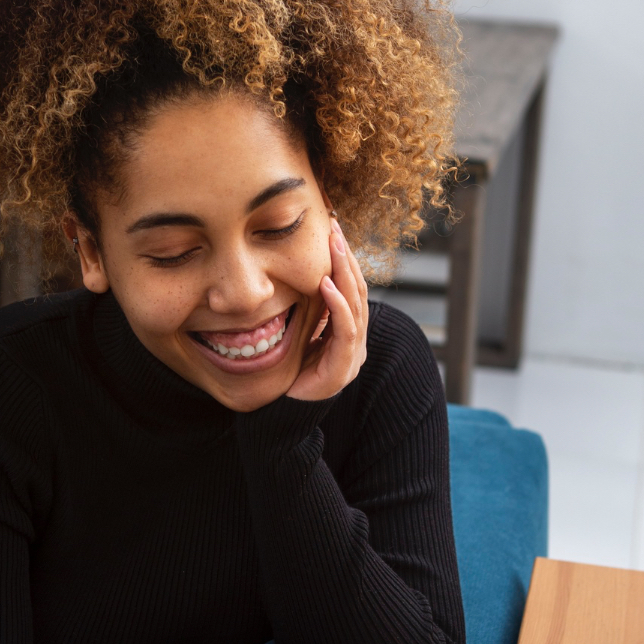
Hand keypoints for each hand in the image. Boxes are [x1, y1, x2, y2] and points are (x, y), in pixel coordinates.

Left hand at [287, 218, 368, 401]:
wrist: (285, 415)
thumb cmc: (291, 373)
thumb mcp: (301, 333)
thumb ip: (309, 310)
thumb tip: (302, 276)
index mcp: (348, 331)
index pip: (351, 287)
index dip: (344, 258)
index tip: (331, 230)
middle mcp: (356, 340)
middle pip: (357, 290)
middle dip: (346, 256)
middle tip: (334, 227)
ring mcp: (353, 354)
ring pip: (356, 305)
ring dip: (344, 272)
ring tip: (334, 246)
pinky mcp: (342, 367)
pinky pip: (345, 330)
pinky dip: (337, 305)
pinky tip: (327, 285)